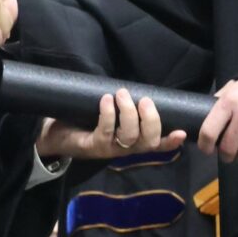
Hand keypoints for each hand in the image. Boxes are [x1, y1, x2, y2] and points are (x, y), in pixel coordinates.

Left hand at [35, 88, 186, 160]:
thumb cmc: (85, 119)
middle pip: (148, 142)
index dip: (170, 141)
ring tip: (122, 93)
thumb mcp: (108, 113)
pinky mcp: (92, 146)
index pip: (156, 144)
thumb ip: (123, 106)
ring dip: (128, 112)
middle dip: (151, 119)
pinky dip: (108, 113)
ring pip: (129, 137)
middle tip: (145, 100)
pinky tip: (106, 99)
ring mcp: (109, 149)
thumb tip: (137, 87)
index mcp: (132, 140)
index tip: (182, 131)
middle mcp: (124, 148)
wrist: (55, 133)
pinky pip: (105, 132)